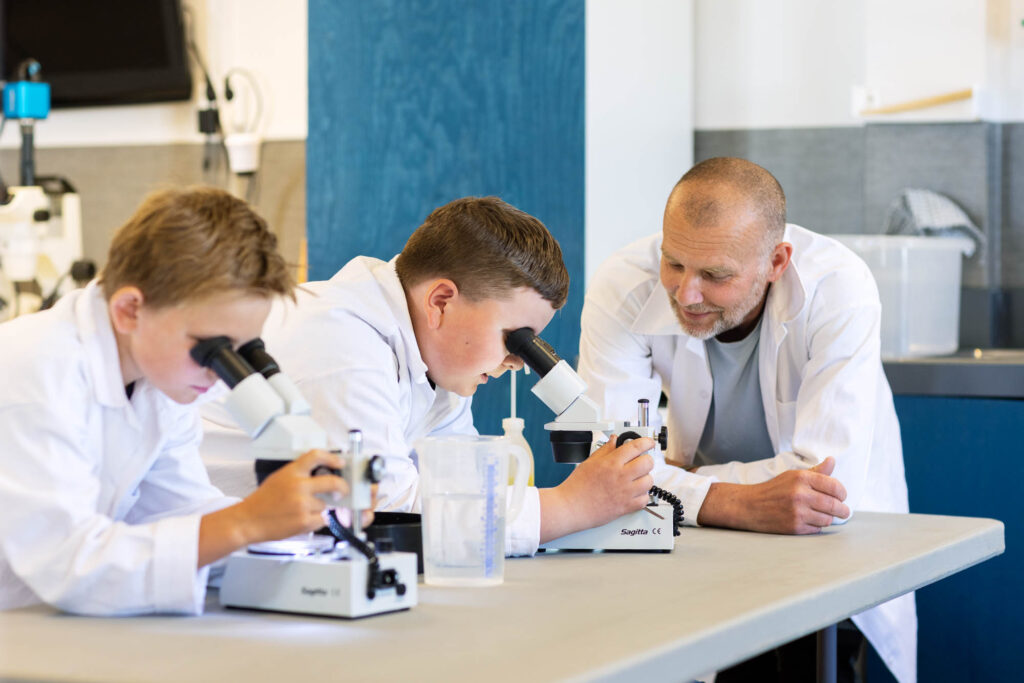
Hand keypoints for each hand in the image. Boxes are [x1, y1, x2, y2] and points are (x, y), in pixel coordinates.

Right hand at [198, 449, 349, 566]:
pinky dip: (316, 521)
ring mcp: (302, 504)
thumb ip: (299, 475)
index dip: (332, 457)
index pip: (316, 456)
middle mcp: (298, 486)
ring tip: (300, 511)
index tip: (340, 463)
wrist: (247, 521)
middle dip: (342, 488)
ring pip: (325, 505)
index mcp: (291, 472)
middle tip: (342, 491)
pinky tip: (301, 520)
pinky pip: (322, 519)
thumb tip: (323, 475)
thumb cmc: (263, 501)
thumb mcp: (280, 478)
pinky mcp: (304, 521)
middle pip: (333, 482)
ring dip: (318, 509)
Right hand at [538, 436, 654, 542]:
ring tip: (636, 479)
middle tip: (640, 462)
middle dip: (646, 460)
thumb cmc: (577, 487)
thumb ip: (605, 450)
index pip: (636, 447)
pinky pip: (645, 499)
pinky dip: (642, 496)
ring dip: (645, 478)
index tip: (649, 443)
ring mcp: (626, 492)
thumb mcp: (589, 462)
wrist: (571, 507)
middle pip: (648, 463)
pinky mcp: (626, 507)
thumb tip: (615, 440)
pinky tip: (634, 493)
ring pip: (649, 481)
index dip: (646, 442)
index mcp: (611, 463)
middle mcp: (621, 476)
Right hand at [697, 456, 849, 533]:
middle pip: (834, 505)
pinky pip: (817, 529)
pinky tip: (809, 521)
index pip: (835, 487)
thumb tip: (832, 461)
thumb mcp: (793, 475)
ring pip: (827, 519)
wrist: (749, 505)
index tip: (842, 497)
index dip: (842, 493)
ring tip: (822, 515)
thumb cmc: (773, 490)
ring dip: (828, 518)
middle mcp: (801, 494)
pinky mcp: (795, 527)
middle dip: (843, 510)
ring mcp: (798, 512)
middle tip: (844, 512)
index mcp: (802, 478)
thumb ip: (816, 471)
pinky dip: (816, 526)